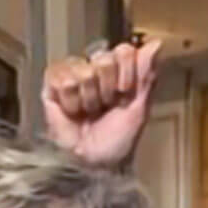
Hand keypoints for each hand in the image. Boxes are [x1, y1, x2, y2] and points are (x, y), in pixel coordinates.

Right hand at [41, 39, 161, 169]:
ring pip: (83, 71)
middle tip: (104, 107)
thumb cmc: (117, 141)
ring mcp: (72, 75)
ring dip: (89, 99)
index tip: (125, 96)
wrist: (94, 165)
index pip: (124, 51)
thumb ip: (147, 75)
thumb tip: (156, 43)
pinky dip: (70, 101)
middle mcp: (95, 68)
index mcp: (119, 70)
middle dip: (108, 90)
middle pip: (104, 59)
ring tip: (88, 112)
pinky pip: (62, 79)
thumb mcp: (139, 108)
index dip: (127, 75)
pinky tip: (72, 111)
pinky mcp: (51, 85)